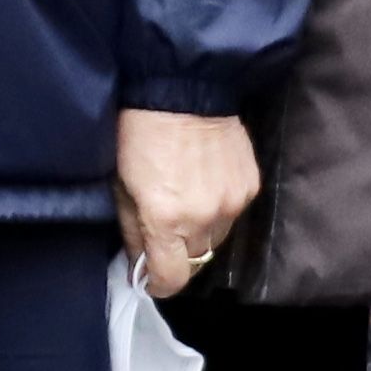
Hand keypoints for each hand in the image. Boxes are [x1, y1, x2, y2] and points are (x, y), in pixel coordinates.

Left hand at [115, 107, 259, 298]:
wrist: (183, 87)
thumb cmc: (139, 132)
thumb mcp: (120, 184)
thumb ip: (131, 231)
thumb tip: (139, 263)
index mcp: (167, 219)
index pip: (173, 278)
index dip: (160, 283)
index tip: (151, 277)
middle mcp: (206, 217)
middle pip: (197, 260)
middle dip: (178, 253)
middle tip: (164, 230)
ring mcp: (233, 202)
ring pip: (218, 238)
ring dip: (201, 231)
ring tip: (185, 201)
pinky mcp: (250, 185)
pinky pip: (234, 212)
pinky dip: (219, 207)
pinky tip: (204, 183)